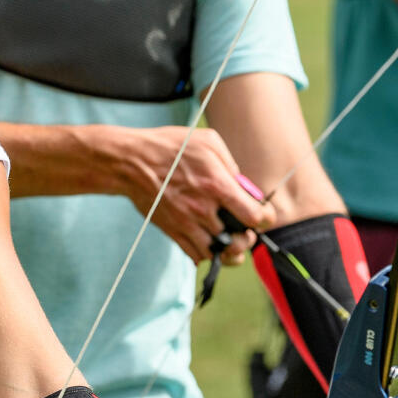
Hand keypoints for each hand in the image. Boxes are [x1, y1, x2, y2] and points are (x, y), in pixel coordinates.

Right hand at [112, 126, 277, 263]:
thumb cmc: (170, 147)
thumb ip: (231, 164)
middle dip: (249, 237)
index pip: (255, 216)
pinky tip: (209, 240)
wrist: (131, 162)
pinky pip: (196, 255)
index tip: (262, 215)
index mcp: (217, 185)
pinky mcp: (173, 231)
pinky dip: (207, 253)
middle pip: (240, 241)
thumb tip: (242, 184)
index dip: (265, 218)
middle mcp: (203, 209)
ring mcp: (187, 224)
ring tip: (231, 240)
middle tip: (246, 229)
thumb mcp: (208, 141)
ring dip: (230, 251)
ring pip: (219, 254)